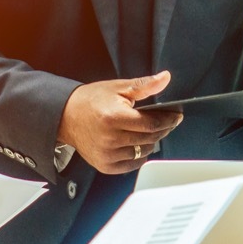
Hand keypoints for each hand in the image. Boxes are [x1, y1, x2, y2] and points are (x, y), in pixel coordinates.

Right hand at [58, 71, 182, 173]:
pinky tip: (138, 143)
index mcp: (114, 118)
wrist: (66, 116)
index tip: (176, 116)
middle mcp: (110, 139)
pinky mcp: (105, 165)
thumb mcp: (118, 88)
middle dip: (162, 129)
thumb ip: (144, 85)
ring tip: (150, 131)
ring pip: (143, 152)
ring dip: (151, 142)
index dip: (168, 120)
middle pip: (150, 138)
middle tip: (167, 122)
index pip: (152, 124)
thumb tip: (165, 78)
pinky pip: (132, 164)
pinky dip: (140, 155)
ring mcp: (107, 154)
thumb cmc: (91, 100)